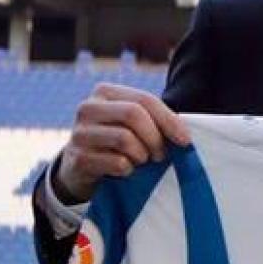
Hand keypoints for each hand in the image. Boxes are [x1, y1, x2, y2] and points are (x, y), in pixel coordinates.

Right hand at [51, 84, 191, 202]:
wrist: (81, 170)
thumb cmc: (116, 143)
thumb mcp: (132, 125)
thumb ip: (153, 121)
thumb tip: (184, 136)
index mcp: (104, 92)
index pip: (144, 100)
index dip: (168, 120)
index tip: (185, 140)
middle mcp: (87, 108)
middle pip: (133, 114)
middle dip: (155, 138)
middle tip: (161, 155)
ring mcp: (79, 133)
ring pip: (124, 139)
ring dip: (142, 155)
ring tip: (141, 161)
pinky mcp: (77, 158)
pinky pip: (116, 162)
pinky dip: (128, 169)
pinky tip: (125, 171)